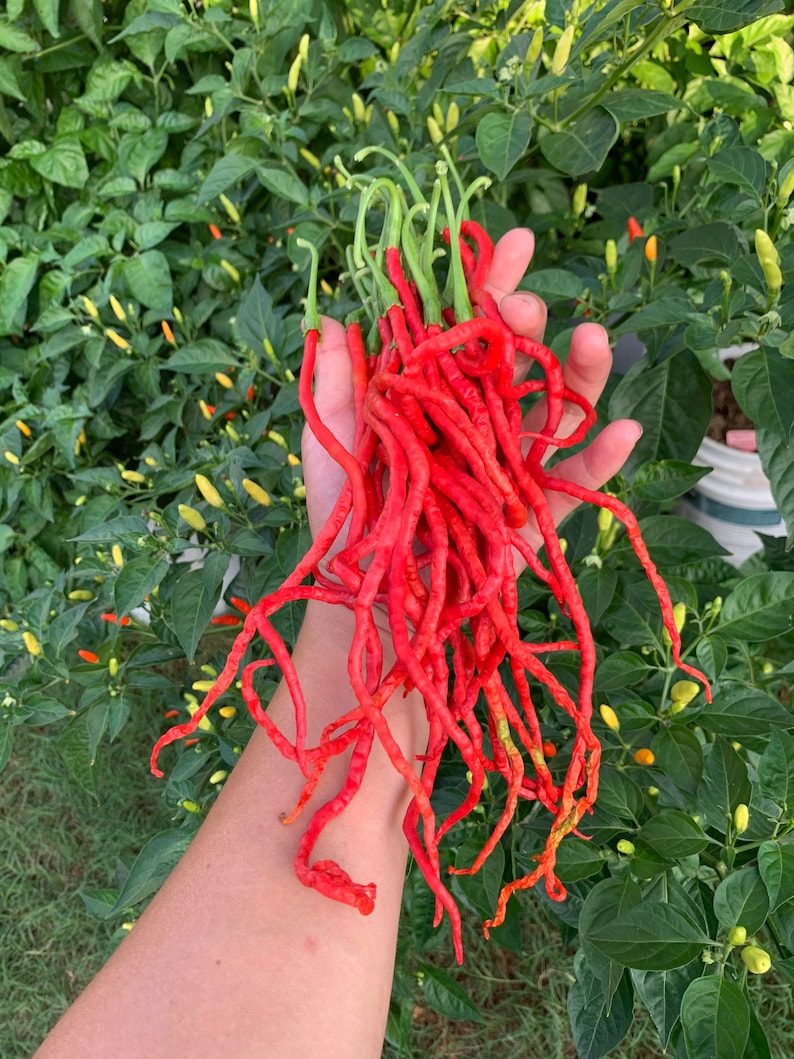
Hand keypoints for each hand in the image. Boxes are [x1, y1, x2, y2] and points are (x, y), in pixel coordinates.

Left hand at [302, 227, 641, 554]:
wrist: (367, 593)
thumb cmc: (346, 516)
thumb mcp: (329, 444)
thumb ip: (338, 385)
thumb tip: (341, 319)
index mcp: (432, 395)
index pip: (463, 330)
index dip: (488, 286)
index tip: (514, 243)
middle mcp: (475, 420)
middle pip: (514, 361)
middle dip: (524, 325)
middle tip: (523, 309)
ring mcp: (506, 463)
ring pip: (554, 408)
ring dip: (581, 371)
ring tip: (595, 338)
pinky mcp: (531, 512)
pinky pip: (573, 483)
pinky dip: (601, 458)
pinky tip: (623, 429)